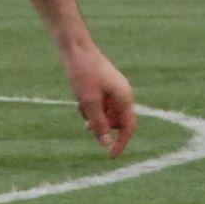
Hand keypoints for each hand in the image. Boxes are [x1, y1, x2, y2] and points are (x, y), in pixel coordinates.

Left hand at [62, 43, 135, 157]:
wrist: (75, 47)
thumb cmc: (84, 73)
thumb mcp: (89, 102)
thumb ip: (99, 124)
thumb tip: (106, 144)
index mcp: (124, 97)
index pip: (129, 127)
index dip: (121, 143)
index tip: (110, 156)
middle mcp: (122, 94)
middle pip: (118, 121)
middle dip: (103, 126)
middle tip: (87, 125)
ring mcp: (113, 89)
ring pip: (107, 113)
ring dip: (95, 116)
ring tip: (81, 106)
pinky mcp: (104, 85)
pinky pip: (100, 104)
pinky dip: (90, 106)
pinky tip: (79, 97)